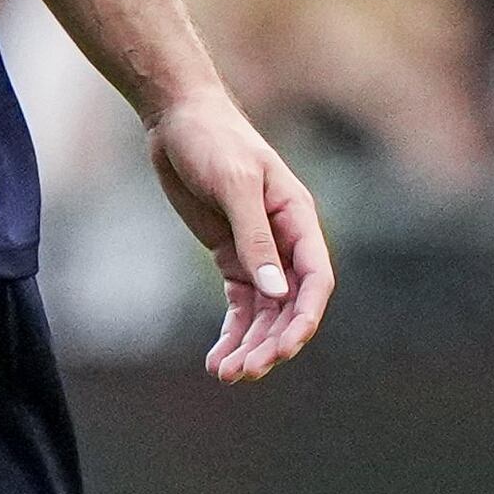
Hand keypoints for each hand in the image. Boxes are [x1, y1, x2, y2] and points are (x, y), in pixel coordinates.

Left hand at [148, 89, 332, 383]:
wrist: (177, 120)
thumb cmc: (213, 140)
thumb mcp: (234, 186)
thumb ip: (255, 240)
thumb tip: (276, 293)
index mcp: (299, 220)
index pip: (315, 281)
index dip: (304, 318)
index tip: (284, 349)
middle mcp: (285, 241)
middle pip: (289, 306)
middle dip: (271, 343)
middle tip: (244, 372)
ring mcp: (258, 252)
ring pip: (265, 313)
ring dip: (250, 346)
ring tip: (226, 374)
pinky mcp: (231, 258)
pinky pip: (240, 306)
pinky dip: (232, 333)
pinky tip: (218, 359)